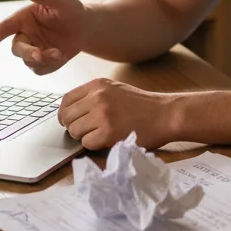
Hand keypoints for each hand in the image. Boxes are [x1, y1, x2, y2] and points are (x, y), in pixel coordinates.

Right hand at [0, 0, 87, 74]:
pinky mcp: (43, 61)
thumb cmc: (71, 9)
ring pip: (29, 61)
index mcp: (24, 18)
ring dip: (43, 60)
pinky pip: (40, 70)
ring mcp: (34, 49)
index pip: (5, 27)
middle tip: (40, 55)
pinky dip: (50, 66)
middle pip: (17, 48)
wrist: (86, 27)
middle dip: (27, 53)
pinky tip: (61, 56)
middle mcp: (26, 35)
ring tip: (60, 53)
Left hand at [57, 78, 175, 150]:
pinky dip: (94, 145)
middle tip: (87, 131)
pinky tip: (108, 140)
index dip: (65, 113)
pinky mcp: (107, 133)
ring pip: (75, 131)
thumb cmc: (142, 105)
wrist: (165, 114)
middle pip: (67, 117)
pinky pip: (86, 143)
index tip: (69, 121)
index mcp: (98, 84)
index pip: (66, 99)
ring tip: (101, 134)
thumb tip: (71, 111)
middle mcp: (97, 97)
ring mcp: (102, 115)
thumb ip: (94, 96)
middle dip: (74, 127)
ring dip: (84, 137)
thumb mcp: (116, 90)